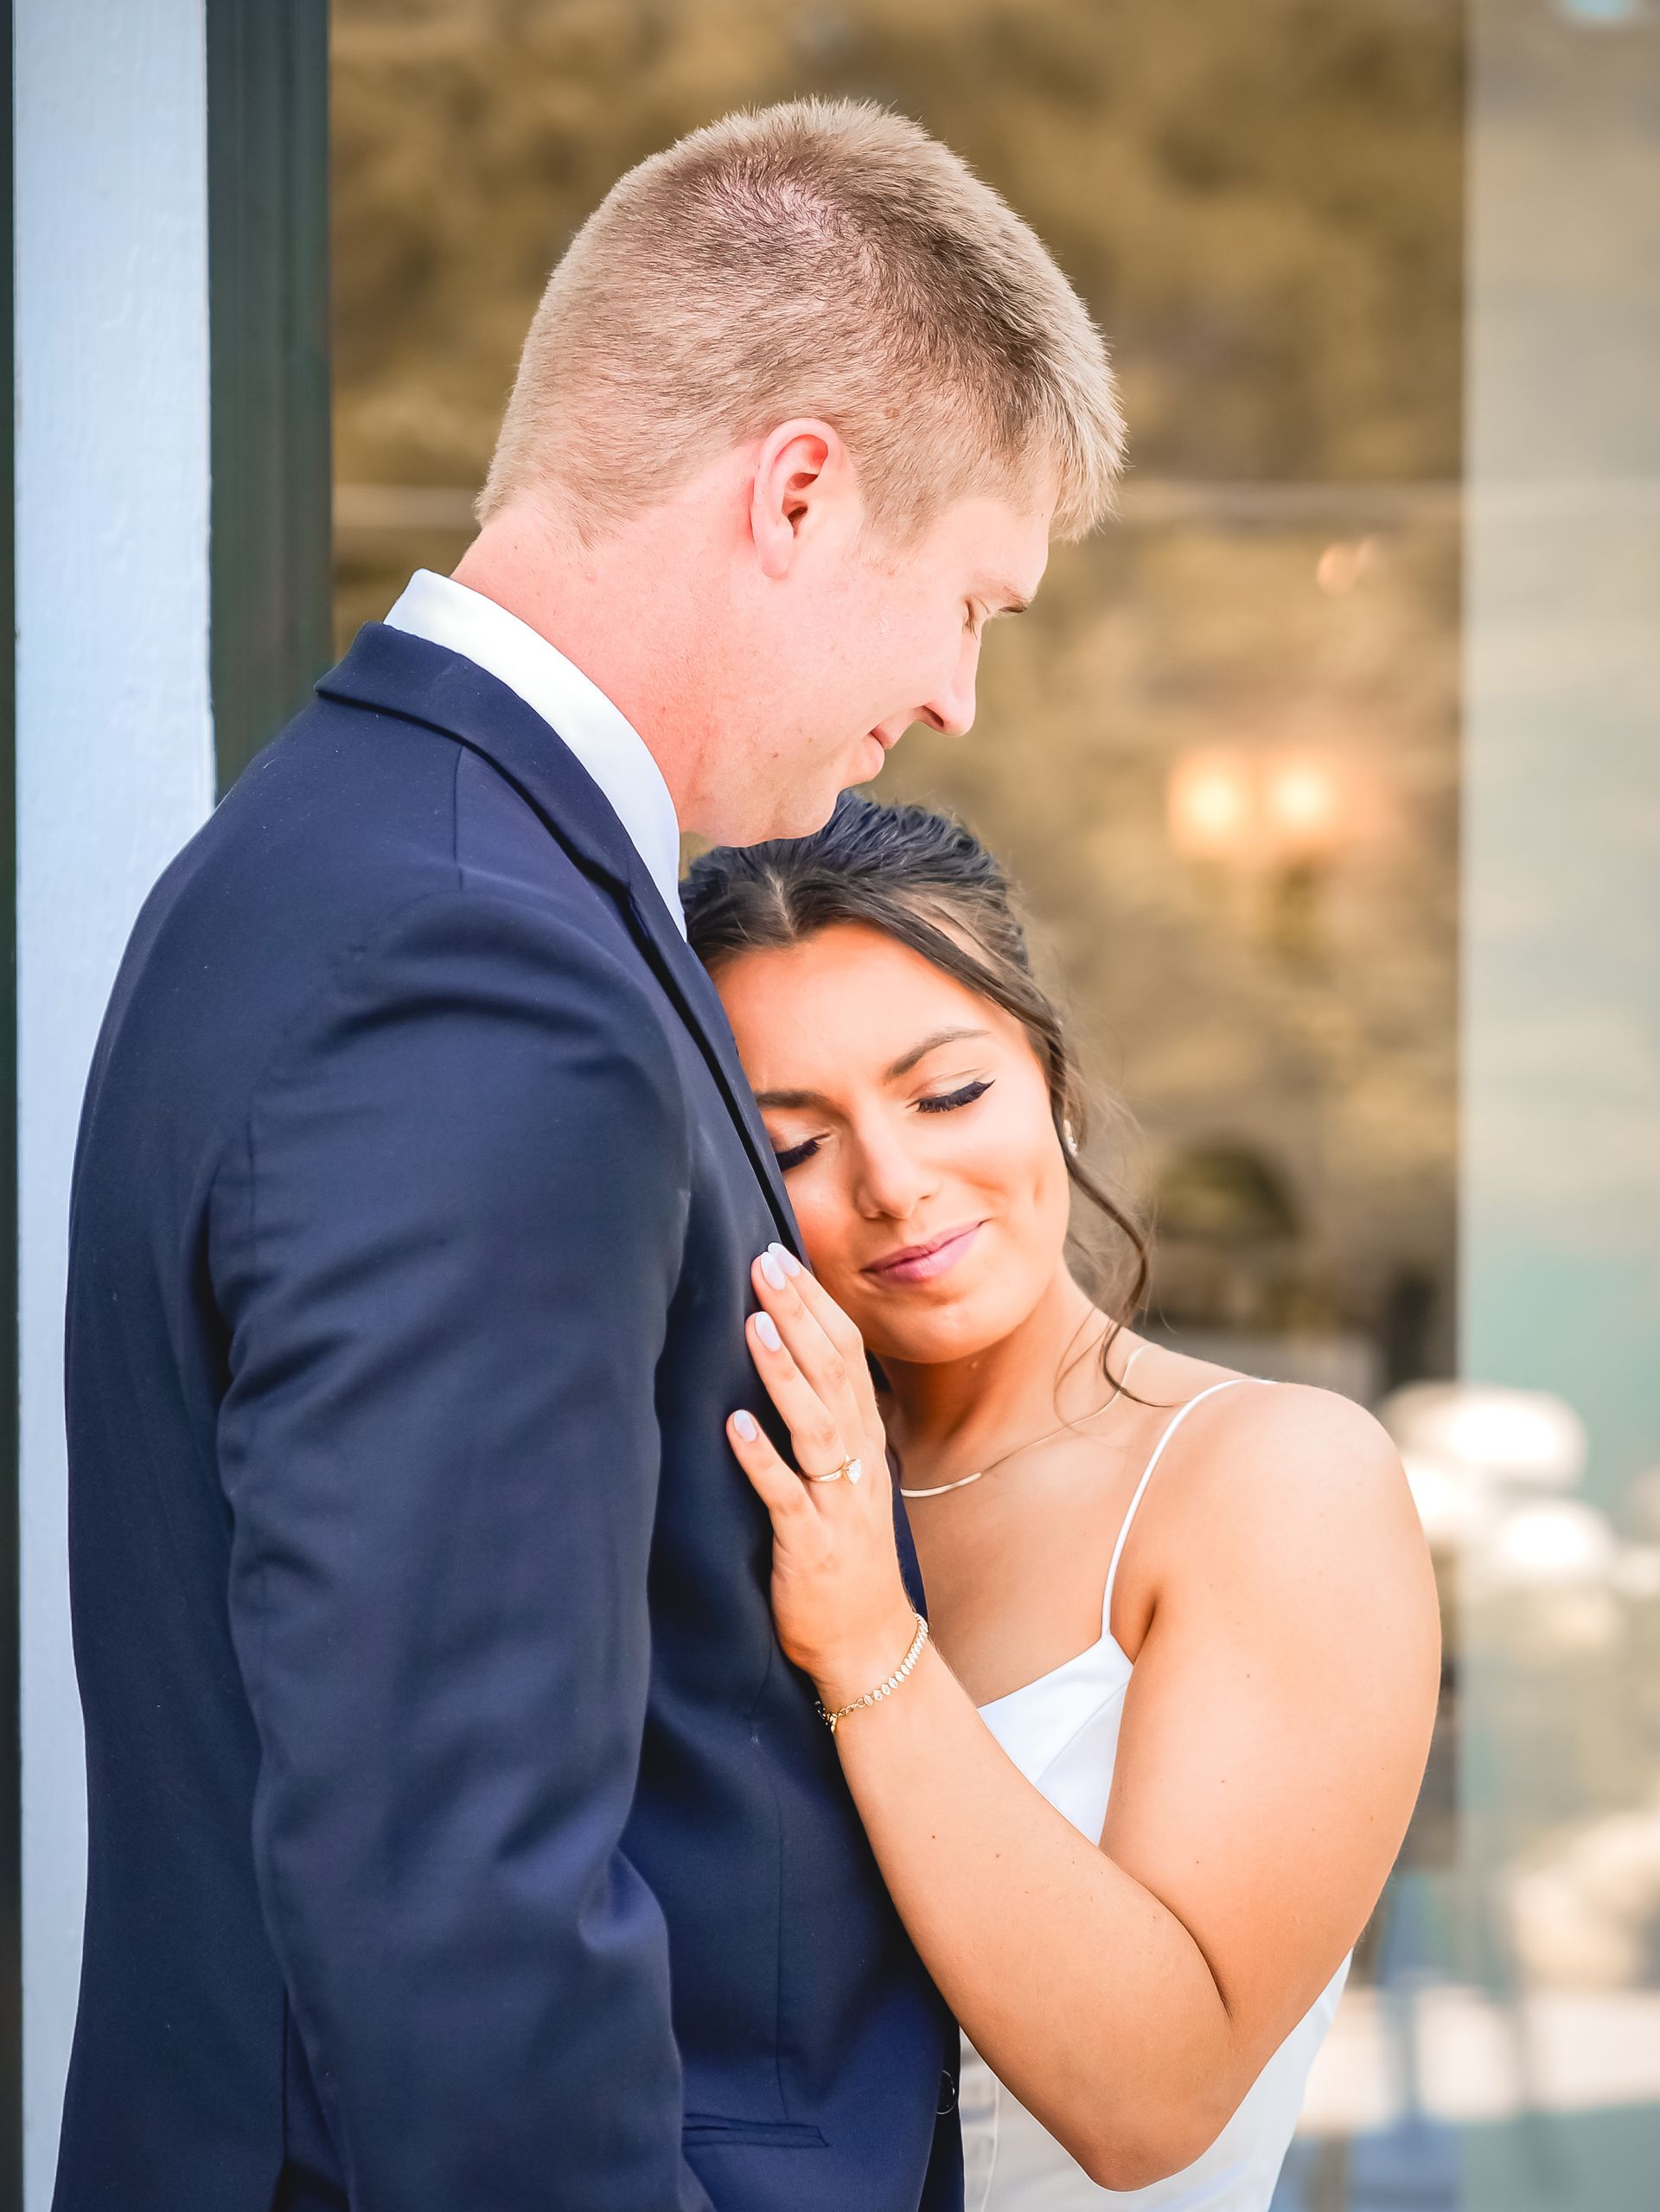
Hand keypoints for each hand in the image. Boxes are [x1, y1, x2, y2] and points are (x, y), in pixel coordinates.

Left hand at [727, 1246, 917, 1711]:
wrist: (870, 1646)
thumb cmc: (846, 1557)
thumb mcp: (843, 1478)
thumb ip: (823, 1424)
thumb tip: (791, 1361)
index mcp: (862, 1440)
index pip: (846, 1354)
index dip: (816, 1303)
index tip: (782, 1255)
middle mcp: (855, 1462)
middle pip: (833, 1374)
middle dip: (799, 1315)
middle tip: (765, 1263)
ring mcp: (836, 1503)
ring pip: (815, 1425)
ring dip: (786, 1373)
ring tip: (756, 1325)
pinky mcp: (810, 1546)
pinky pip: (785, 1497)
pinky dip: (761, 1460)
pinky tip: (733, 1427)